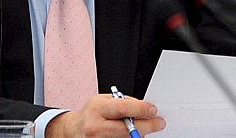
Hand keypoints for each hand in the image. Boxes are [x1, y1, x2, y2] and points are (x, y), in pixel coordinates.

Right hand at [46, 92, 163, 137]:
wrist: (76, 130)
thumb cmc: (92, 113)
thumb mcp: (103, 100)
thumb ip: (122, 102)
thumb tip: (144, 108)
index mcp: (96, 109)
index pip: (123, 109)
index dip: (141, 109)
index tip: (153, 110)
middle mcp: (97, 127)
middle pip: (130, 129)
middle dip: (148, 125)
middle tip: (159, 122)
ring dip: (139, 133)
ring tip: (142, 127)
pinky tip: (131, 134)